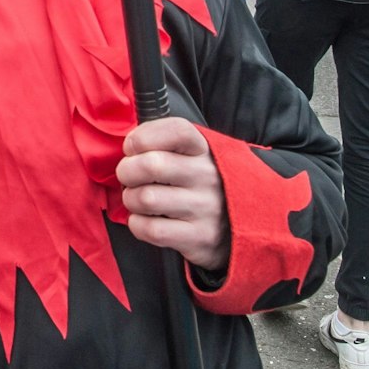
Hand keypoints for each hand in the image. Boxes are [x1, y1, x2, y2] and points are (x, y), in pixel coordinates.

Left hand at [117, 117, 228, 273]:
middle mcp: (208, 176)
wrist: (242, 226)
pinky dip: (137, 224)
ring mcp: (206, 208)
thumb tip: (129, 147)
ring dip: (131, 200)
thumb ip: (163, 143)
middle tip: (128, 178)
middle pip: (151, 165)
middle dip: (126, 171)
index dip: (144, 136)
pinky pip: (151, 229)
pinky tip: (144, 220)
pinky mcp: (200, 237)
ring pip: (146, 199)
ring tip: (138, 200)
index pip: (177, 130)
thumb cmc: (200, 184)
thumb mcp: (193, 155)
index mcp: (205, 149)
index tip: (132, 148)